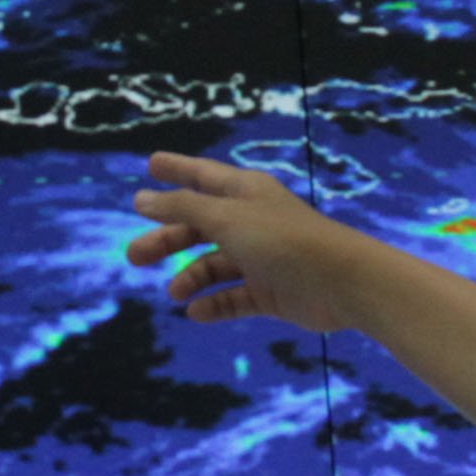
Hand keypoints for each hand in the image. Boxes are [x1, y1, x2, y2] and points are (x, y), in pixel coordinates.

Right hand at [126, 153, 368, 331]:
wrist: (340, 282)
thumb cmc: (282, 239)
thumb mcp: (225, 217)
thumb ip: (182, 207)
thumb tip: (142, 198)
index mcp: (244, 193)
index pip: (203, 176)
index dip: (177, 169)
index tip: (151, 163)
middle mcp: (251, 222)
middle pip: (200, 226)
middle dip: (168, 239)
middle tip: (134, 256)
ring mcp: (261, 258)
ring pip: (214, 265)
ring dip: (191, 278)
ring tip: (175, 293)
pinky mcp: (271, 292)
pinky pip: (234, 297)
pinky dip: (215, 304)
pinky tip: (197, 312)